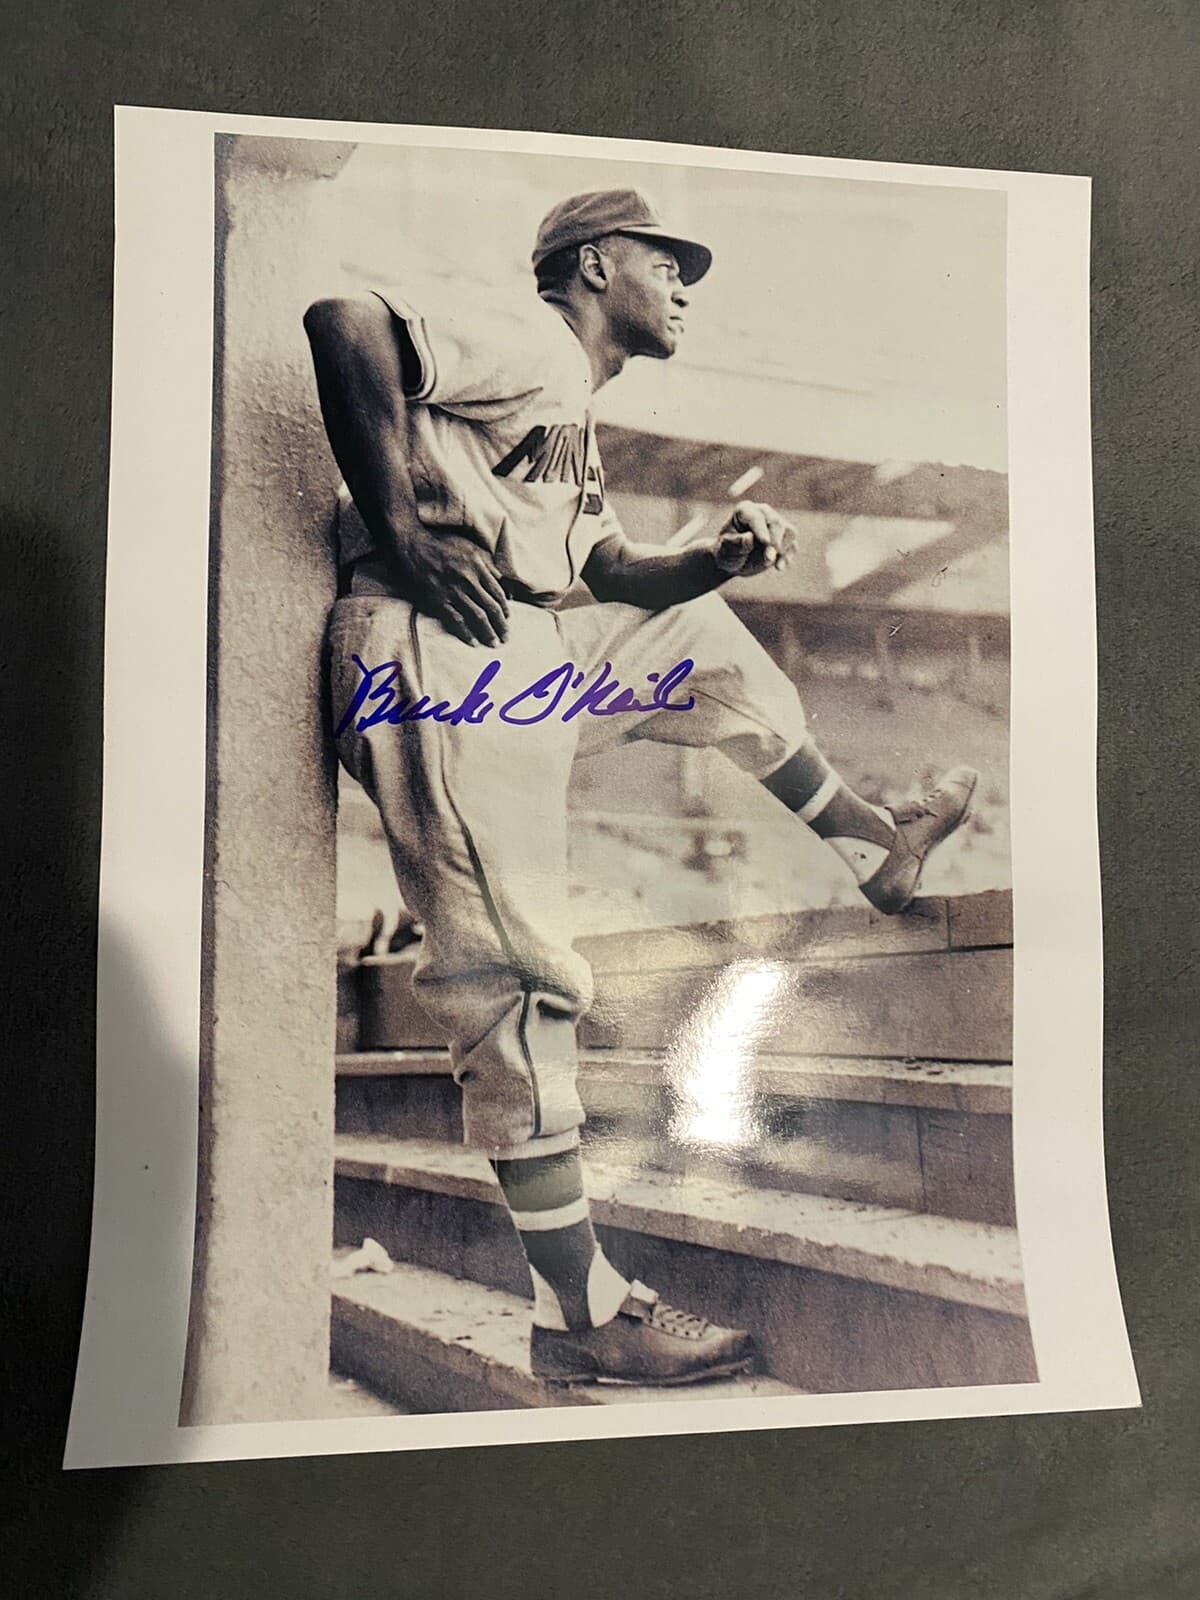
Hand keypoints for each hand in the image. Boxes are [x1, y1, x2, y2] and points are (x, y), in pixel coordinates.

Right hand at [389, 526, 509, 646]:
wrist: (415, 546)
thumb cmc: (444, 545)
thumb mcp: (471, 548)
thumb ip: (488, 565)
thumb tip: (502, 580)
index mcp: (479, 568)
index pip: (498, 594)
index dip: (505, 609)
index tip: (507, 619)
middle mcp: (469, 581)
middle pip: (491, 608)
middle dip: (501, 625)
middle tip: (506, 638)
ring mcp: (454, 592)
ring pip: (477, 616)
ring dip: (487, 632)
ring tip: (493, 643)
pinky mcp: (439, 600)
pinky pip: (457, 620)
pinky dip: (466, 632)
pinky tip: (473, 642)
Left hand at [713, 501, 795, 577]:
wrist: (735, 562)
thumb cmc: (727, 552)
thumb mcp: (725, 551)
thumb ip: (736, 544)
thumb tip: (749, 538)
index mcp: (745, 511)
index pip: (756, 516)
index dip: (761, 529)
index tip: (766, 543)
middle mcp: (763, 513)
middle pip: (776, 522)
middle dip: (774, 541)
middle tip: (767, 559)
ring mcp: (776, 525)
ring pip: (789, 531)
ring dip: (783, 549)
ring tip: (773, 565)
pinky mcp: (785, 538)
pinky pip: (793, 545)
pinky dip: (788, 556)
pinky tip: (779, 567)